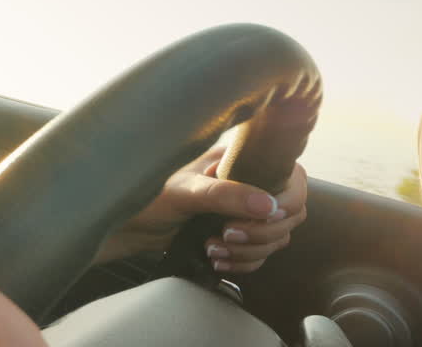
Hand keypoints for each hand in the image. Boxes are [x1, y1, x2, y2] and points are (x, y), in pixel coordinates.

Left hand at [96, 144, 307, 273]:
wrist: (130, 226)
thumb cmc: (150, 197)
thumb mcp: (185, 192)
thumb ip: (225, 194)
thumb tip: (269, 204)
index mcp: (239, 159)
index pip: (292, 176)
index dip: (286, 199)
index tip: (264, 215)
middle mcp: (247, 182)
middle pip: (290, 211)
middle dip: (262, 232)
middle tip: (226, 233)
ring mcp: (244, 209)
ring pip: (277, 236)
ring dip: (249, 250)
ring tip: (213, 247)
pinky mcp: (236, 233)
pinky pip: (261, 253)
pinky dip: (243, 262)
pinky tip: (217, 259)